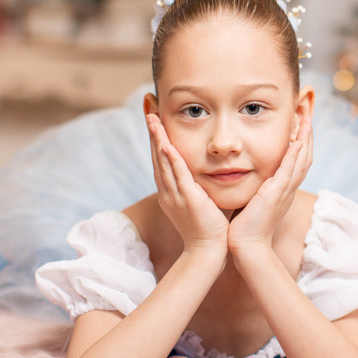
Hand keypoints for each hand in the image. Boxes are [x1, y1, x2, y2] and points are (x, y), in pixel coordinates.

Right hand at [146, 113, 228, 254]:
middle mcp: (168, 190)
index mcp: (170, 190)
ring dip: (157, 137)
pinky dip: (171, 158)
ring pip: (163, 160)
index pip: (161, 157)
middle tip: (147, 105)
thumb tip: (208, 168)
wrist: (208, 252)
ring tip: (152, 115)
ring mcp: (175, 194)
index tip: (154, 114)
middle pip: (156, 154)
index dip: (156, 134)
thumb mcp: (200, 200)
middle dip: (152, 128)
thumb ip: (199, 184)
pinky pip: (177, 175)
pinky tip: (166, 143)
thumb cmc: (209, 228)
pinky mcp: (187, 199)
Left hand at [228, 117, 313, 253]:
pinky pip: (289, 170)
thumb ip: (257, 186)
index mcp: (284, 188)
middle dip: (308, 134)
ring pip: (301, 160)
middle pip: (305, 156)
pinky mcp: (276, 194)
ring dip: (306, 138)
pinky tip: (298, 140)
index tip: (301, 122)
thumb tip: (250, 173)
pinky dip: (295, 155)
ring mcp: (284, 190)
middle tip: (309, 113)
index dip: (302, 141)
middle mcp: (288, 188)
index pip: (298, 160)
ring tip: (308, 119)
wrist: (247, 245)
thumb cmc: (247, 225)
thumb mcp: (255, 199)